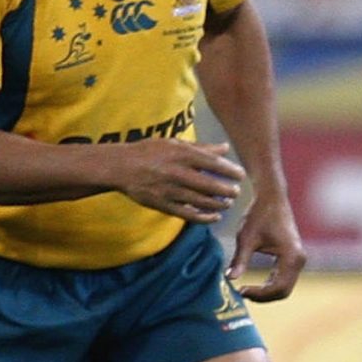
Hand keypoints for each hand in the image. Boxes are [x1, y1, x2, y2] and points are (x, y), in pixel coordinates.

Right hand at [113, 139, 245, 222]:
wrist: (120, 167)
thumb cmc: (150, 152)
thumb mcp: (175, 144)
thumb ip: (202, 148)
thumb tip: (226, 148)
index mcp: (181, 155)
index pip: (213, 164)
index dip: (230, 171)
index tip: (241, 175)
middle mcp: (176, 173)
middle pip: (209, 185)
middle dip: (227, 190)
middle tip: (236, 192)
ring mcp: (169, 190)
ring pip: (200, 201)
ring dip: (218, 204)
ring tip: (227, 203)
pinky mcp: (162, 205)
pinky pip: (187, 214)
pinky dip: (204, 217)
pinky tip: (215, 216)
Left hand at [226, 192, 306, 301]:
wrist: (272, 198)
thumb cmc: (259, 214)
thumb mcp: (246, 238)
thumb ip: (240, 260)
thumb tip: (230, 280)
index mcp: (291, 256)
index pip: (278, 287)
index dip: (259, 294)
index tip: (240, 290)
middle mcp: (299, 260)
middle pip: (284, 291)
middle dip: (263, 296)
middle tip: (242, 292)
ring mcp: (298, 259)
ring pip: (285, 287)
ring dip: (266, 292)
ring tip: (245, 289)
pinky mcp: (293, 257)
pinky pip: (284, 279)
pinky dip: (270, 285)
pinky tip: (254, 284)